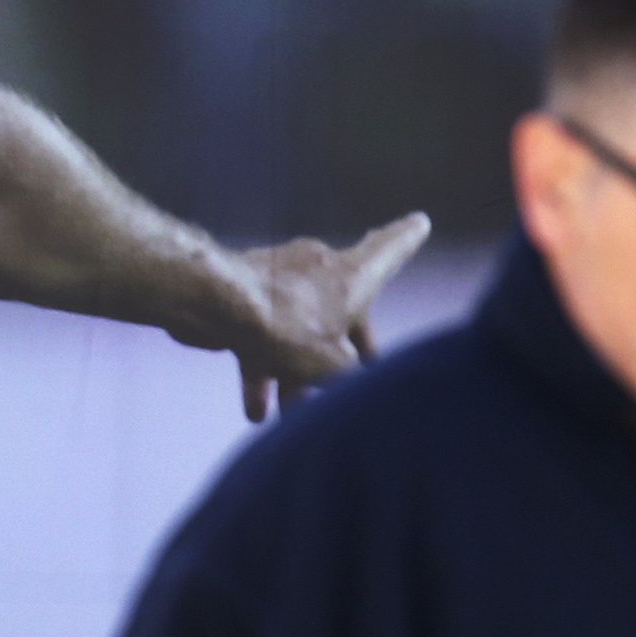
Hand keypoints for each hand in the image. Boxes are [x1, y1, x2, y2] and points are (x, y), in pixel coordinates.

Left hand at [191, 212, 432, 423]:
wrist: (215, 303)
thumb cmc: (286, 325)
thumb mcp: (333, 364)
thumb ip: (354, 376)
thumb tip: (358, 384)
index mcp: (352, 275)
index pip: (390, 249)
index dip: (406, 239)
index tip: (419, 221)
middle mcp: (319, 267)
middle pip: (342, 313)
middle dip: (340, 359)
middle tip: (344, 391)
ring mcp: (280, 278)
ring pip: (297, 331)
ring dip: (295, 374)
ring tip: (288, 415)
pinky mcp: (245, 294)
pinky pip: (263, 334)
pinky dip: (264, 368)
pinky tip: (255, 410)